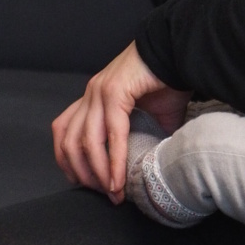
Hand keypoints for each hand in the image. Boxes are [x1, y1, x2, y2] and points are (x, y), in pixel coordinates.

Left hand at [52, 42, 182, 203]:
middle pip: (68, 141)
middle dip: (83, 174)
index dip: (69, 162)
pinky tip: (120, 178)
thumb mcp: (151, 115)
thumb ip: (142, 137)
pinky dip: (114, 160)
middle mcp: (91, 94)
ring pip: (85, 141)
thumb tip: (149, 164)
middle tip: (103, 194)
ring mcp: (99, 92)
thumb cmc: (168, 80)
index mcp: (93, 97)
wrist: (179, 51)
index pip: (64, 133)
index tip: (86, 184)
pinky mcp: (115, 92)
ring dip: (97, 173)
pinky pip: (111, 134)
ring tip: (113, 192)